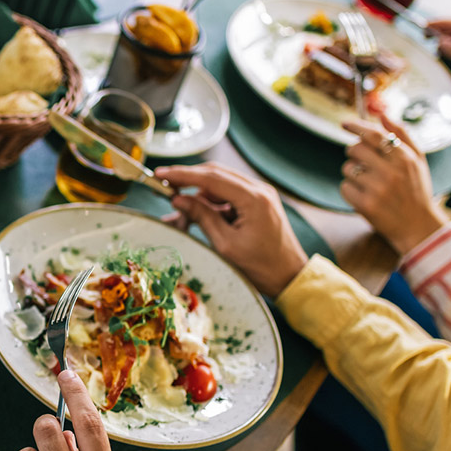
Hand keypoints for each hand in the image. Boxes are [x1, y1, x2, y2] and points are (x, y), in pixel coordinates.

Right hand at [159, 163, 308, 297]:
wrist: (289, 276)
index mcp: (253, 199)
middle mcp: (259, 190)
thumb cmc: (262, 266)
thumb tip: (179, 199)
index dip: (182, 175)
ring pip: (221, 184)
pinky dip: (211, 202)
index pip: (211, 178)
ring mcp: (260, 194)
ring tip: (181, 212)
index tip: (160, 174)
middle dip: (188, 180)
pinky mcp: (258, 202)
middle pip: (215, 174)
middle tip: (164, 187)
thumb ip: (202, 217)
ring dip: (199, 194)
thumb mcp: (226, 245)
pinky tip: (197, 215)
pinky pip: (229, 195)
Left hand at [340, 115, 448, 255]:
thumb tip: (382, 114)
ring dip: (353, 173)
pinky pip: (344, 187)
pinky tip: (365, 196)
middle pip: (355, 149)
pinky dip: (350, 190)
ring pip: (348, 169)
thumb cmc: (416, 190)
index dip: (356, 127)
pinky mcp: (365, 205)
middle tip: (362, 161)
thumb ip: (402, 135)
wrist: (418, 226)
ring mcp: (377, 189)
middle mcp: (391, 172)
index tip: (344, 123)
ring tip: (369, 182)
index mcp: (405, 158)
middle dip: (354, 152)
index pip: (374, 135)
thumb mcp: (418, 160)